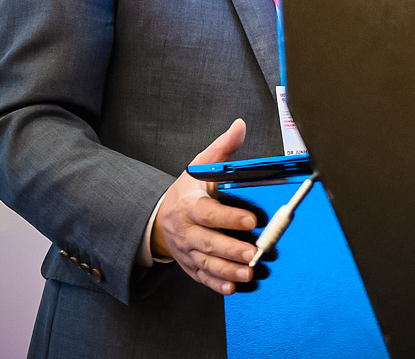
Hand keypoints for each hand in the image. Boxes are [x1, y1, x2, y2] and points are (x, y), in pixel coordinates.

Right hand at [151, 119, 257, 294]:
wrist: (161, 216)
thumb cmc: (189, 189)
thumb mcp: (200, 165)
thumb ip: (222, 148)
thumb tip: (239, 126)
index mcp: (189, 204)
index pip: (208, 212)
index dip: (229, 217)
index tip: (252, 219)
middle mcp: (185, 230)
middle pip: (207, 242)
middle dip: (231, 249)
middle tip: (253, 253)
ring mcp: (186, 250)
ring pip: (205, 263)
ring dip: (227, 270)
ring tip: (249, 272)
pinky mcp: (189, 265)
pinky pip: (201, 276)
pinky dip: (216, 283)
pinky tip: (232, 287)